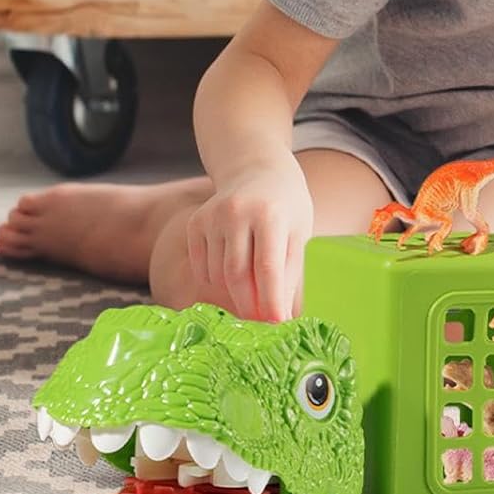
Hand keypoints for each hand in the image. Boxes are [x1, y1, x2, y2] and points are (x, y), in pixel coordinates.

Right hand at [185, 150, 312, 321]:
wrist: (257, 169)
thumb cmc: (286, 206)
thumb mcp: (299, 232)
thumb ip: (290, 272)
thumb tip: (281, 316)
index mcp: (270, 214)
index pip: (267, 267)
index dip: (270, 300)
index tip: (277, 324)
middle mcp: (237, 212)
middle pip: (237, 275)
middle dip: (249, 305)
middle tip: (261, 324)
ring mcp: (211, 216)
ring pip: (218, 275)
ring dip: (234, 294)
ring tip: (252, 296)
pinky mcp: (194, 223)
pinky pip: (202, 267)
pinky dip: (216, 282)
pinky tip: (232, 277)